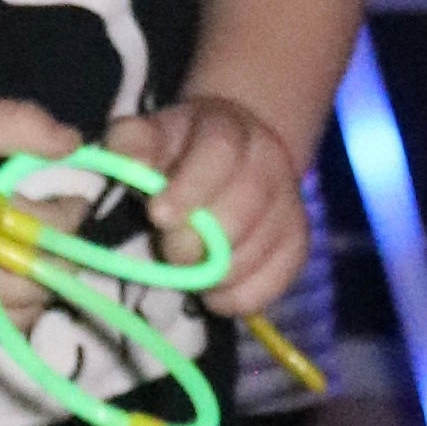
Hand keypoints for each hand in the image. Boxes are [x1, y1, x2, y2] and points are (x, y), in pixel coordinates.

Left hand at [96, 97, 304, 318]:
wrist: (232, 162)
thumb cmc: (177, 156)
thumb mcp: (150, 139)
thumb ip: (132, 143)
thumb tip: (130, 161)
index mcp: (228, 129)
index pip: (219, 150)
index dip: (190, 186)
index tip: (158, 216)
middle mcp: (268, 161)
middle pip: (247, 200)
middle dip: (202, 237)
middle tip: (172, 254)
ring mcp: (289, 203)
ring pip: (260, 246)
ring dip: (216, 271)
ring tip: (189, 272)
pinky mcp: (296, 243)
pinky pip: (274, 280)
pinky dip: (238, 297)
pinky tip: (214, 291)